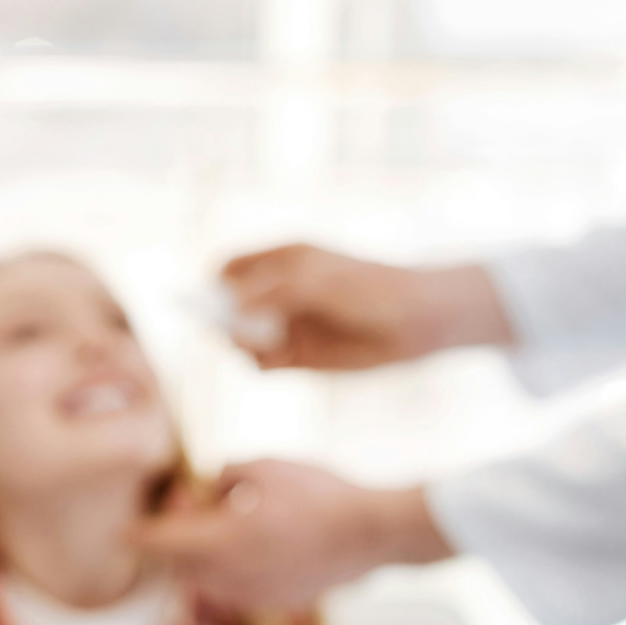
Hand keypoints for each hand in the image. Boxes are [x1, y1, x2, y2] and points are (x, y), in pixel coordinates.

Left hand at [133, 461, 454, 608]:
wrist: (372, 532)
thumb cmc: (318, 492)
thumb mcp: (263, 464)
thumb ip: (224, 475)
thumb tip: (213, 490)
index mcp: (221, 542)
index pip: (162, 543)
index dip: (138, 536)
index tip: (123, 532)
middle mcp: (231, 578)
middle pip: (182, 565)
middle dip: (179, 537)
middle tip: (198, 503)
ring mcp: (254, 596)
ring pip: (209, 581)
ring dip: (206, 556)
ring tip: (234, 521)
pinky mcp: (278, 603)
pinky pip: (239, 589)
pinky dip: (234, 569)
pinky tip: (260, 542)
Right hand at [222, 244, 513, 370]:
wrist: (417, 320)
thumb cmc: (368, 287)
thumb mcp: (312, 280)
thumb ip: (267, 290)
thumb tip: (227, 306)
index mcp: (279, 260)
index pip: (228, 269)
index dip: (213, 284)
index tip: (208, 302)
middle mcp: (278, 293)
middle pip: (228, 307)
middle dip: (224, 319)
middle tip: (238, 330)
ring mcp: (287, 325)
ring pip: (242, 339)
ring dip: (243, 345)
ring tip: (266, 346)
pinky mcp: (299, 357)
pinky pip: (262, 364)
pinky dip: (261, 364)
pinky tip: (281, 360)